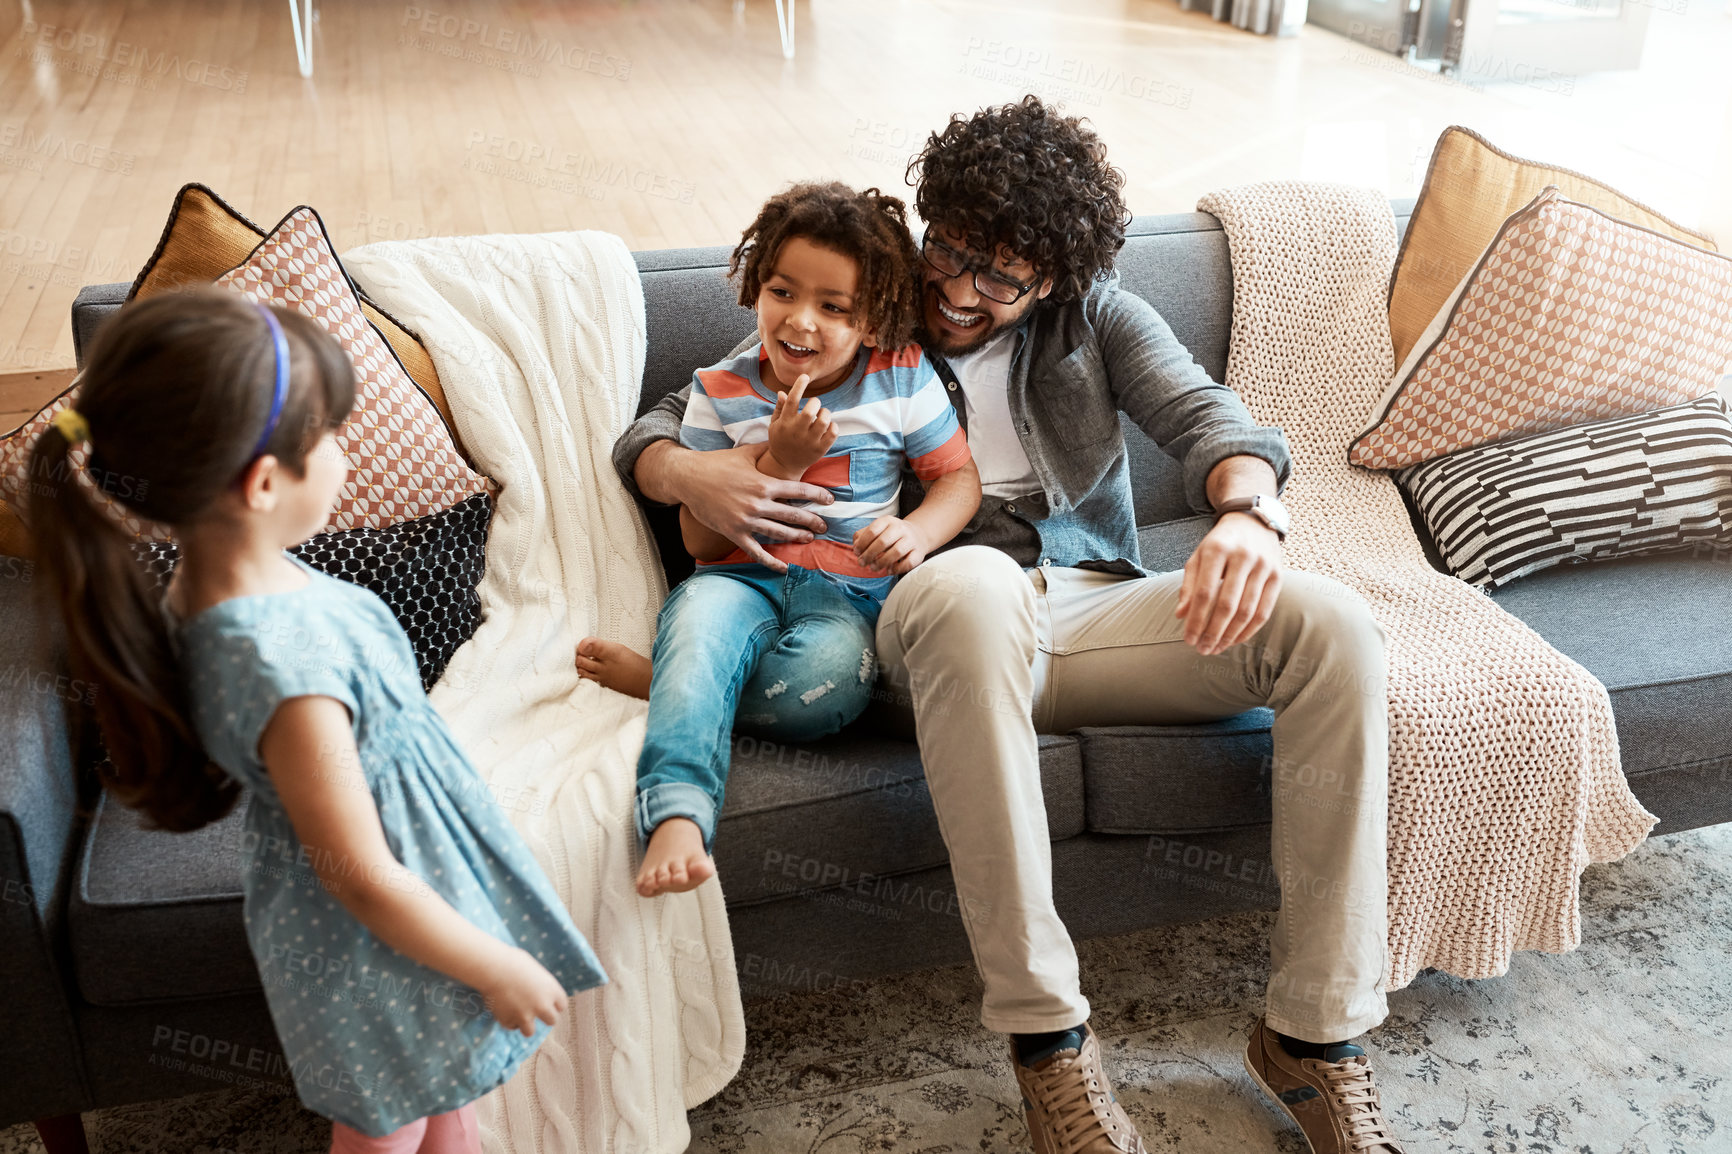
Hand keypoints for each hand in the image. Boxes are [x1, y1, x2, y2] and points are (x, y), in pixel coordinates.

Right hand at [479, 948, 567, 1037]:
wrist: (494, 968)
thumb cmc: (513, 961)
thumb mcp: (534, 970)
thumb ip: (539, 984)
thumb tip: (537, 991)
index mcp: (552, 990)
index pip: (561, 1005)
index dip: (553, 1004)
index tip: (546, 1002)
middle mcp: (542, 1006)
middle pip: (552, 1020)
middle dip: (544, 1017)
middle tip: (533, 1010)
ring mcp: (525, 1016)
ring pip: (530, 1031)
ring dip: (524, 1024)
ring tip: (516, 1013)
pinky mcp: (509, 1021)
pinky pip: (511, 1026)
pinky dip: (507, 1020)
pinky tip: (503, 1009)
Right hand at [667, 441, 832, 571]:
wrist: (688, 478)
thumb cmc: (716, 463)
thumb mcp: (744, 453)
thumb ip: (766, 449)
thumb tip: (781, 438)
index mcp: (763, 483)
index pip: (798, 490)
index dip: (817, 495)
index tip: (830, 500)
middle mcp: (758, 503)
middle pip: (793, 514)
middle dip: (812, 520)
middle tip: (825, 526)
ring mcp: (746, 520)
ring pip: (779, 533)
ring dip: (797, 537)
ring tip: (809, 539)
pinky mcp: (734, 533)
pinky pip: (756, 551)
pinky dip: (771, 562)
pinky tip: (784, 568)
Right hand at [765, 374, 837, 478]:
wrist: (784, 465)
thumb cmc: (780, 441)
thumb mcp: (774, 425)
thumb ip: (780, 408)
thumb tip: (782, 392)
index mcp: (785, 423)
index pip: (792, 400)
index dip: (799, 385)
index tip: (805, 376)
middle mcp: (797, 432)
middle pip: (810, 411)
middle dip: (815, 402)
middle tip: (814, 404)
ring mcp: (810, 441)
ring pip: (824, 421)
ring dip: (825, 413)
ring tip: (822, 415)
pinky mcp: (820, 449)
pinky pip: (833, 433)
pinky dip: (833, 426)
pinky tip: (828, 426)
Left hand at [853, 516, 929, 574]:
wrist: (918, 535)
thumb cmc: (891, 535)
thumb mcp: (878, 529)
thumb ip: (863, 535)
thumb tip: (856, 547)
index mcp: (888, 521)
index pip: (872, 531)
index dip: (862, 543)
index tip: (857, 552)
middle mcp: (900, 528)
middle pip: (883, 542)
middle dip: (869, 555)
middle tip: (862, 563)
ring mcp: (911, 540)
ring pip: (896, 552)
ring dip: (881, 562)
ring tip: (873, 568)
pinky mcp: (919, 553)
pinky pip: (908, 562)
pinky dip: (897, 568)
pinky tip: (889, 571)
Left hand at [1175, 512, 1283, 654]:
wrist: (1252, 521)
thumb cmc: (1220, 543)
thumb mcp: (1198, 556)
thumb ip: (1188, 585)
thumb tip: (1181, 616)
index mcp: (1217, 550)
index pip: (1204, 593)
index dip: (1196, 620)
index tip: (1188, 639)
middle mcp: (1242, 557)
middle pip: (1227, 605)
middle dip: (1213, 632)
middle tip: (1203, 649)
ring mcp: (1263, 566)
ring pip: (1247, 611)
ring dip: (1231, 635)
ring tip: (1217, 648)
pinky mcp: (1278, 576)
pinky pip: (1265, 610)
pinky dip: (1250, 629)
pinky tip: (1236, 640)